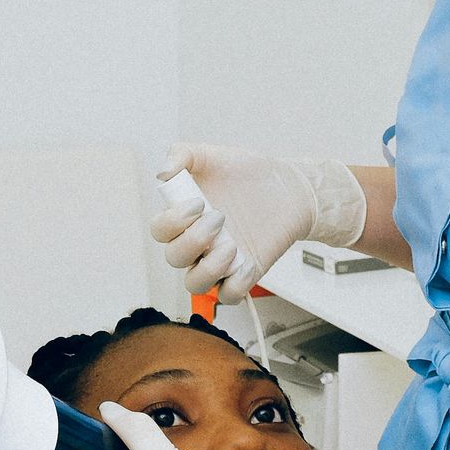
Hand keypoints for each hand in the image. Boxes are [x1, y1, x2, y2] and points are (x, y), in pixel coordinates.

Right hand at [152, 142, 366, 300]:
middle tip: (220, 217)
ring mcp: (220, 260)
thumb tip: (163, 173)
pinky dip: (234, 285)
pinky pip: (229, 295)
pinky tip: (246, 262)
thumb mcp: (212, 155)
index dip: (171, 221)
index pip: (160, 231)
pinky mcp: (244, 273)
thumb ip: (182, 155)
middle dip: (193, 240)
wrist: (288, 188)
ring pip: (196, 284)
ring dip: (208, 269)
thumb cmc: (248, 174)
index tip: (197, 203)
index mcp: (184, 218)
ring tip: (230, 246)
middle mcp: (198, 242)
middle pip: (175, 258)